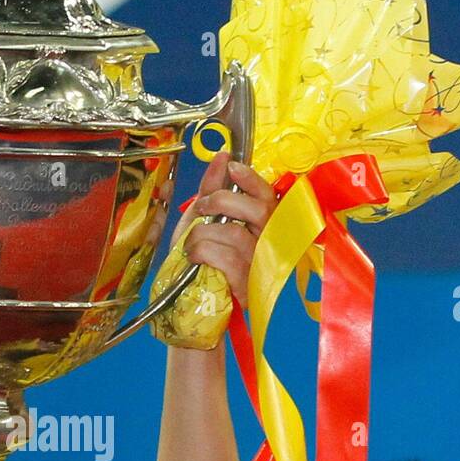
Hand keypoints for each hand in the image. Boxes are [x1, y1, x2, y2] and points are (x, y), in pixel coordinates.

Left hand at [171, 151, 278, 307]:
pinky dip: (202, 252)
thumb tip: (222, 156)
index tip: (232, 167)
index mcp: (261, 226)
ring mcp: (260, 266)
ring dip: (203, 233)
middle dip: (223, 201)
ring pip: (234, 234)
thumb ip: (212, 189)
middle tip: (202, 208)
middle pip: (259, 210)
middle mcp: (268, 244)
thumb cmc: (201, 261)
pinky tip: (193, 257)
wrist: (191, 303)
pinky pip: (225, 258)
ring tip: (191, 243)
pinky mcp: (248, 286)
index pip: (268, 196)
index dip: (252, 179)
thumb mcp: (202, 220)